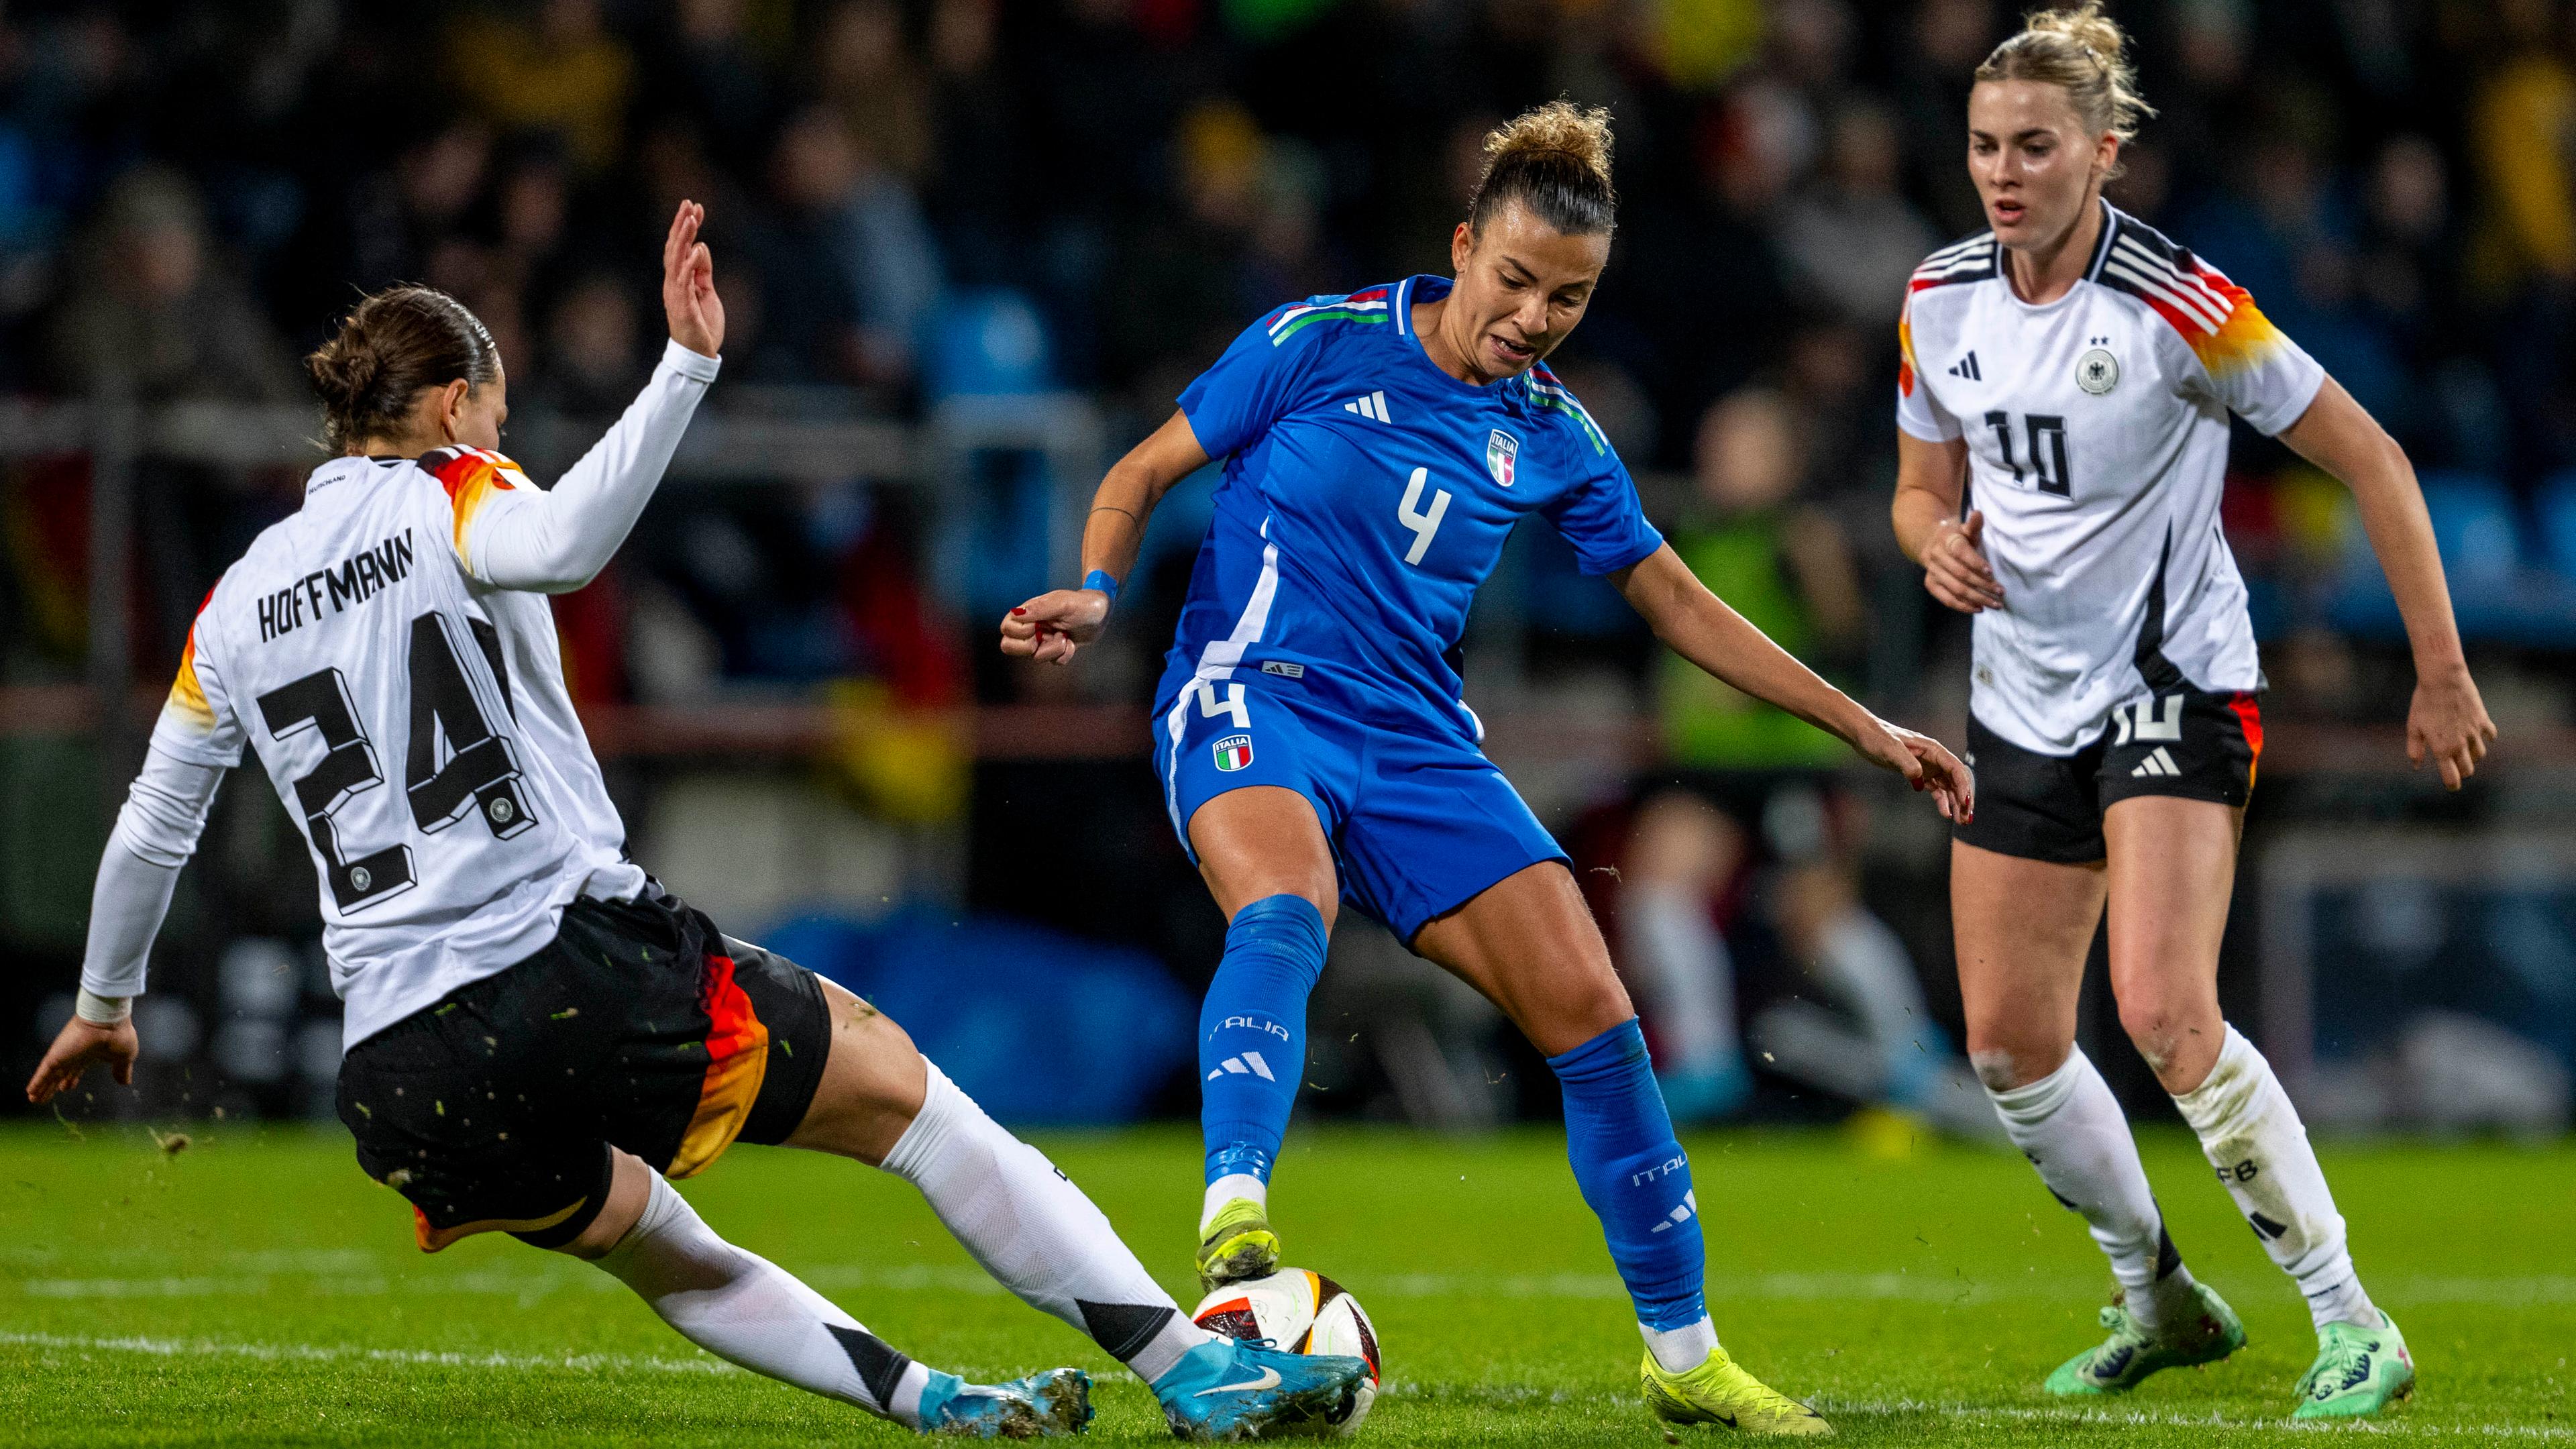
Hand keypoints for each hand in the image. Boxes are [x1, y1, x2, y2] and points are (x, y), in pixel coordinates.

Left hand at [25, 1013, 137, 1104]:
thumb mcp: (124, 1058)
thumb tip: (125, 1082)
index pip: (77, 1070)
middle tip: (45, 1096)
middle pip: (61, 1074)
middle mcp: (74, 1056)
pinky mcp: (56, 1057)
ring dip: (42, 1088)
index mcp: (90, 1055)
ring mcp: (64, 1056)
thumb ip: (122, 1070)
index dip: (71, 1079)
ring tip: (34, 1099)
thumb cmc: (118, 1036)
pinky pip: (43, 1073)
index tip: (65, 1088)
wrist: (108, 1022)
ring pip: (50, 1076)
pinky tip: (31, 1092)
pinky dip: (37, 1082)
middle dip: (54, 1085)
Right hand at [662, 200, 723, 358]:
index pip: (681, 247)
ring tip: (690, 219)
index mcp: (679, 279)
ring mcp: (676, 293)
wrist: (699, 355)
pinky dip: (690, 264)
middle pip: (675, 248)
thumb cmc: (702, 325)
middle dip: (681, 224)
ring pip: (676, 260)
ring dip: (683, 238)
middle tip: (688, 203)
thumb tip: (701, 247)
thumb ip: (703, 271)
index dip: (686, 227)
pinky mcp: (682, 306)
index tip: (695, 207)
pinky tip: (697, 249)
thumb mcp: (707, 292)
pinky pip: (684, 281)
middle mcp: (673, 283)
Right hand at [998, 588, 1110, 664]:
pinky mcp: (1056, 650)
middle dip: (1029, 648)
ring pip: (1035, 657)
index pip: (1006, 628)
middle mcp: (1032, 627)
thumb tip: (1017, 613)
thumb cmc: (1083, 604)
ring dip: (1053, 649)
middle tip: (1045, 638)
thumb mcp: (1063, 603)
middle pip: (1009, 646)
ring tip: (1065, 637)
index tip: (1037, 626)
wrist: (1102, 613)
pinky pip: (1054, 662)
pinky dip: (1065, 655)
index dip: (1019, 632)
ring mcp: (1043, 640)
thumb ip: (1040, 608)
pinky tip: (1071, 643)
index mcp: (1029, 613)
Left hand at [1853, 717, 1975, 822]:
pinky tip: (1945, 813)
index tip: (1966, 803)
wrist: (1863, 734)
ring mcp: (1928, 766)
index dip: (1963, 786)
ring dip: (1955, 803)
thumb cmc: (1877, 737)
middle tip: (1966, 818)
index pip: (1955, 769)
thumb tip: (1918, 778)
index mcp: (1933, 749)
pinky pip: (1936, 789)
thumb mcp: (1891, 748)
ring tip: (1960, 821)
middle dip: (1963, 799)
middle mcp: (1934, 758)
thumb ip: (1906, 762)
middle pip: (1956, 779)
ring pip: (1948, 786)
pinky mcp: (1919, 773)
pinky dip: (1942, 801)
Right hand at [1922, 510, 2001, 613]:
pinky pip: (1946, 598)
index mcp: (1946, 540)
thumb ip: (1974, 525)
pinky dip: (1963, 606)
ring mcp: (1932, 572)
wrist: (1930, 542)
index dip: (1975, 562)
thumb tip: (1978, 514)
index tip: (1991, 571)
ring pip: (1956, 589)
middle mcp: (1936, 556)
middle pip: (1961, 574)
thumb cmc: (1956, 537)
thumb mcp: (1965, 529)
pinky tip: (1978, 608)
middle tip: (2001, 592)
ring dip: (1977, 598)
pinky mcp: (1931, 584)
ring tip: (1995, 604)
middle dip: (1983, 585)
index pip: (1960, 552)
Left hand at [2408, 662, 2495, 789]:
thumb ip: (2415, 749)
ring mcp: (2474, 733)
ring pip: (2480, 754)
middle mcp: (2461, 744)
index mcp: (2442, 749)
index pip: (2452, 777)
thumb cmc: (2424, 703)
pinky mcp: (2483, 720)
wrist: (2443, 681)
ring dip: (2473, 756)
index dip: (2452, 785)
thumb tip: (2417, 766)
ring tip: (2464, 750)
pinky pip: (2490, 736)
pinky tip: (2478, 734)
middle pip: (2468, 769)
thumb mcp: (2413, 727)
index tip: (2451, 786)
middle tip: (2456, 767)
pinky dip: (2486, 738)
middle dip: (2463, 771)